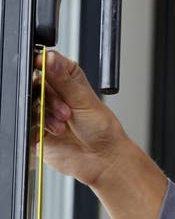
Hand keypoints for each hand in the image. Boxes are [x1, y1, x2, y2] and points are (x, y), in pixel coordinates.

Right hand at [34, 50, 126, 187]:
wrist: (102, 159)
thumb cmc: (102, 129)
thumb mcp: (84, 100)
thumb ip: (63, 80)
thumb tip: (49, 59)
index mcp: (68, 79)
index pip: (48, 63)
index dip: (43, 65)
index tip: (43, 69)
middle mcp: (55, 94)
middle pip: (35, 84)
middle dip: (49, 98)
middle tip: (66, 111)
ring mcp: (46, 112)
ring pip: (31, 104)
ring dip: (47, 115)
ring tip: (64, 125)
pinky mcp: (38, 130)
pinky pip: (28, 123)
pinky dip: (39, 128)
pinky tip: (56, 133)